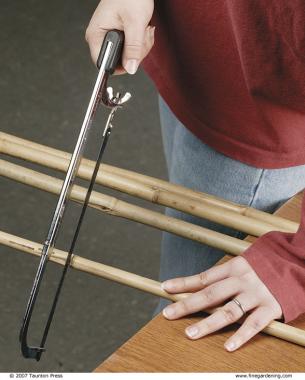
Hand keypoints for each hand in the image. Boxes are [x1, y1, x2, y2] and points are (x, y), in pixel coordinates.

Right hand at [86, 0, 153, 73]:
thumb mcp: (135, 23)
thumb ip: (133, 48)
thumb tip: (130, 68)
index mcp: (97, 35)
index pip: (103, 64)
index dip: (119, 66)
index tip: (132, 59)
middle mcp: (101, 38)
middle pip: (118, 62)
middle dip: (136, 53)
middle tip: (141, 36)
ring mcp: (110, 38)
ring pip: (128, 57)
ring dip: (141, 47)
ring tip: (143, 30)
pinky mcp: (119, 37)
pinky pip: (132, 50)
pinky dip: (141, 43)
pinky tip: (143, 30)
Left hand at [161, 256, 282, 350]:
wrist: (297, 261)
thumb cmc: (268, 263)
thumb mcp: (246, 261)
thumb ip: (228, 272)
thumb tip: (205, 282)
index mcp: (234, 267)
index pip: (203, 277)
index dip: (184, 283)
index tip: (166, 288)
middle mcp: (241, 280)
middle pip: (210, 294)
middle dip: (187, 305)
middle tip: (169, 314)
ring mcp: (256, 294)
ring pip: (228, 311)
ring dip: (208, 323)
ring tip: (191, 334)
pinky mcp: (271, 307)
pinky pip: (254, 324)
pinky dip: (241, 336)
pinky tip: (228, 346)